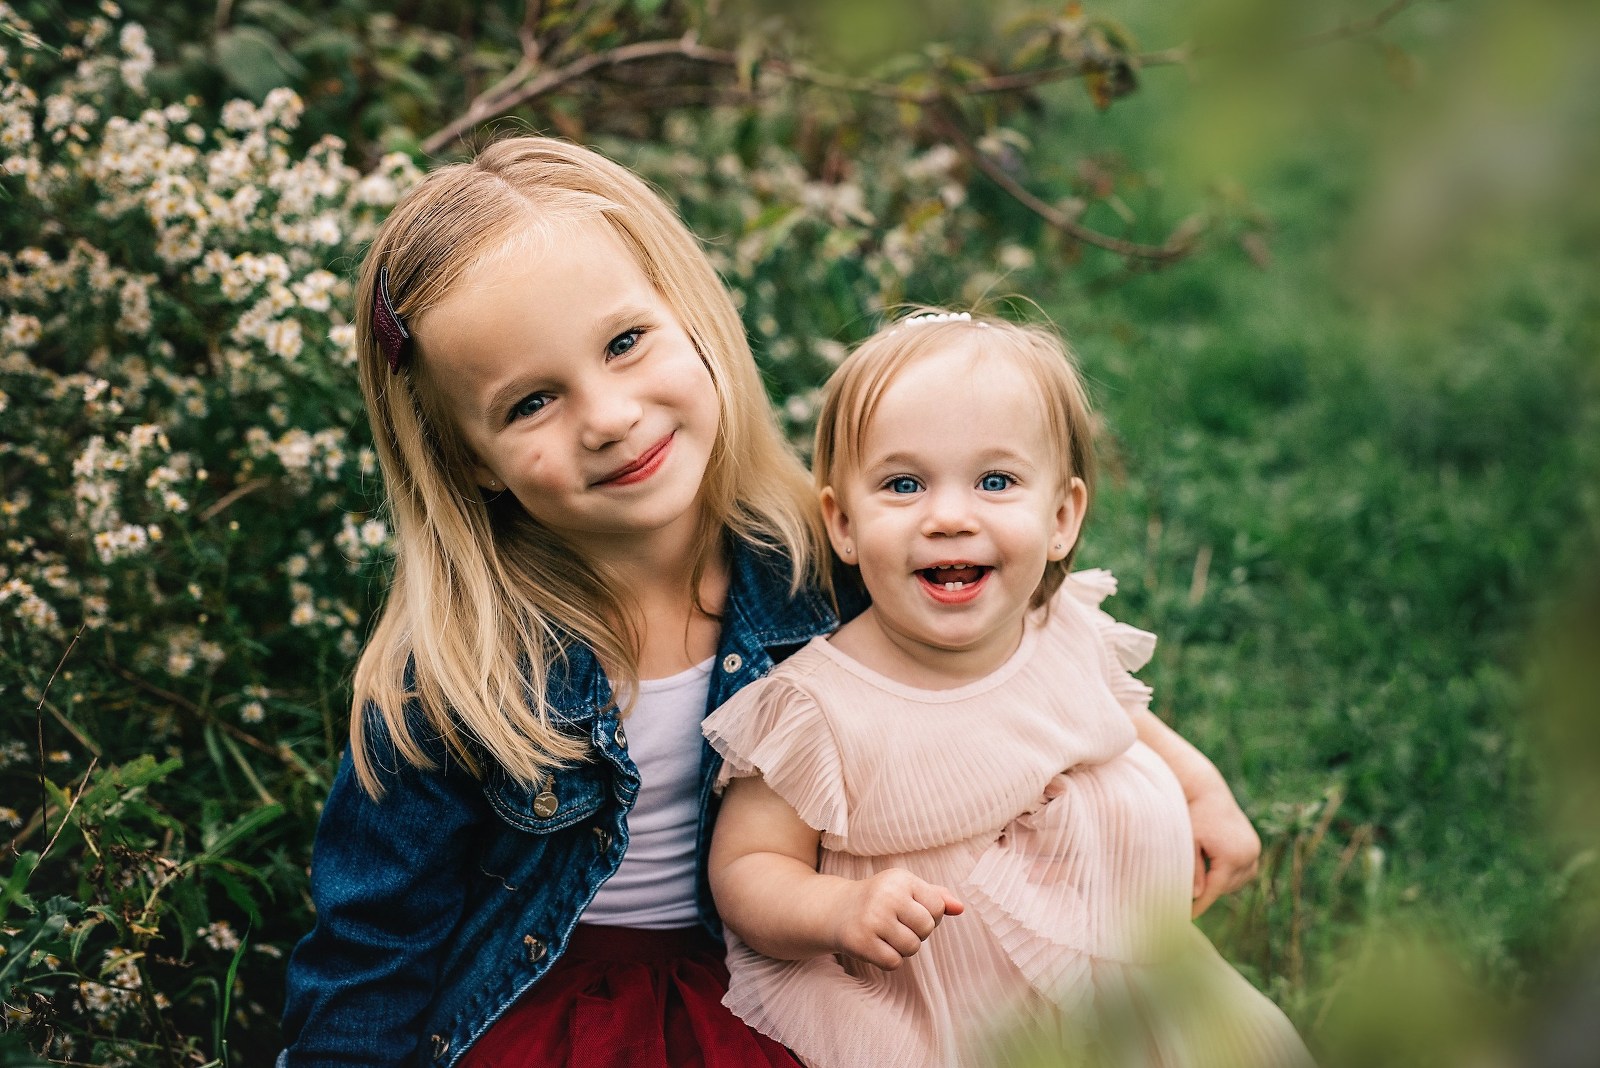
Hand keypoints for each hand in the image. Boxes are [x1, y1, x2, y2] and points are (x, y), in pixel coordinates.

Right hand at [830, 868, 963, 970]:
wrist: (837, 910)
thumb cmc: (881, 900)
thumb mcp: (907, 890)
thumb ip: (937, 897)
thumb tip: (960, 908)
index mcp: (901, 878)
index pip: (938, 907)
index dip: (930, 915)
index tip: (911, 911)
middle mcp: (886, 895)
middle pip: (926, 929)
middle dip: (917, 933)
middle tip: (897, 925)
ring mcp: (872, 919)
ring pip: (911, 948)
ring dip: (903, 948)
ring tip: (887, 935)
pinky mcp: (860, 942)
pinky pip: (894, 963)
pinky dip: (889, 960)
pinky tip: (876, 945)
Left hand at [1187, 786, 1260, 916]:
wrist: (1206, 791)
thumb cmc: (1192, 815)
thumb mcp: (1188, 844)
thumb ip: (1192, 871)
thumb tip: (1197, 896)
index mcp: (1231, 855)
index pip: (1214, 889)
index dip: (1201, 904)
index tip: (1188, 916)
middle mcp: (1248, 853)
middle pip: (1226, 886)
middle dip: (1209, 893)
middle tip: (1189, 900)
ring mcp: (1254, 849)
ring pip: (1237, 880)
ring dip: (1221, 884)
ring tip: (1201, 883)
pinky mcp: (1254, 845)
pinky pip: (1244, 870)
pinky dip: (1230, 874)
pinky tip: (1215, 872)